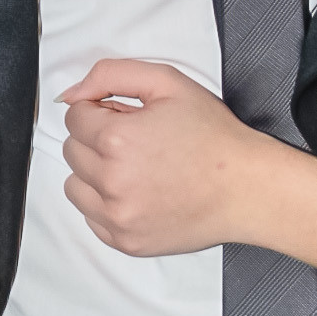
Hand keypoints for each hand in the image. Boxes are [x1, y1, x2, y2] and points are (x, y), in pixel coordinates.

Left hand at [60, 59, 264, 255]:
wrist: (245, 186)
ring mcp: (117, 216)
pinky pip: (91, 217)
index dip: (101, 111)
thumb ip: (111, 74)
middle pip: (72, 150)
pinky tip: (139, 191)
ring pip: (75, 186)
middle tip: (137, 139)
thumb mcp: (167, 82)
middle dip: (97, 139)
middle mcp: (111, 182)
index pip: (75, 117)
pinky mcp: (125, 241)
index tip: (126, 116)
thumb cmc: (212, 135)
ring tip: (135, 167)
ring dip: (95, 172)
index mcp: (117, 139)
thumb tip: (71, 93)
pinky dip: (106, 203)